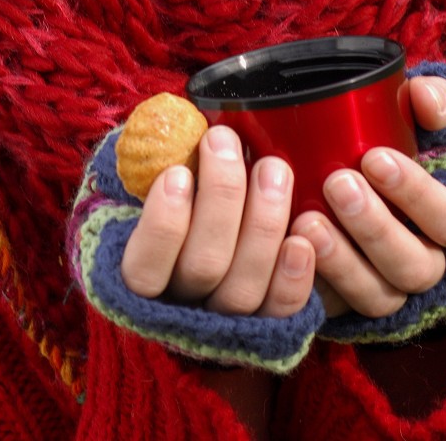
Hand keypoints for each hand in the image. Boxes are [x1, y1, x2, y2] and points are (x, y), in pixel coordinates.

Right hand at [120, 124, 315, 319]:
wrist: (203, 256)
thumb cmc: (176, 206)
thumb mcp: (150, 190)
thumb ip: (156, 166)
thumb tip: (170, 119)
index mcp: (142, 280)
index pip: (144, 269)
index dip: (163, 225)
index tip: (177, 173)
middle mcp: (182, 308)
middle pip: (203, 266)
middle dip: (221, 198)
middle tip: (225, 142)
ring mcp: (225, 322)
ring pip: (245, 287)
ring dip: (262, 222)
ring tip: (272, 168)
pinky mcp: (267, 325)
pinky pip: (281, 310)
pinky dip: (293, 276)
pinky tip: (303, 237)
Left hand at [292, 74, 445, 317]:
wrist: (340, 171)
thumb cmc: (391, 142)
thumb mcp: (418, 118)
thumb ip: (434, 100)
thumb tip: (422, 97)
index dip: (419, 195)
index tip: (374, 158)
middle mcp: (426, 261)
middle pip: (415, 266)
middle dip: (375, 228)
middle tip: (336, 184)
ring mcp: (386, 288)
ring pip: (378, 296)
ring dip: (343, 262)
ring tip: (307, 221)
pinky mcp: (347, 304)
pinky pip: (336, 310)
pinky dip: (313, 285)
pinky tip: (288, 251)